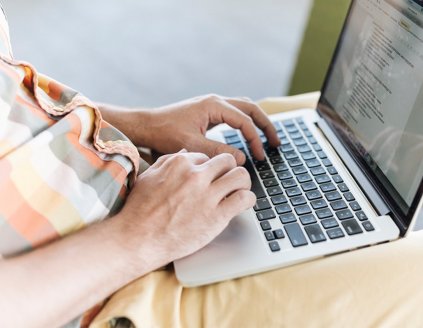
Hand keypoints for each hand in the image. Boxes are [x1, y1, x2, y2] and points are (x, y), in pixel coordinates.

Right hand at [117, 150, 255, 264]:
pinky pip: (244, 198)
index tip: (211, 177)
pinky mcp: (217, 216)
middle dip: (230, 169)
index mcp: (180, 163)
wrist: (138, 239)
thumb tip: (185, 153)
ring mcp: (207, 195)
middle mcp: (195, 175)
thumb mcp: (149, 177)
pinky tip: (243, 203)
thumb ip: (167, 162)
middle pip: (227, 161)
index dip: (210, 168)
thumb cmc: (139, 210)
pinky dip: (248, 199)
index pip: (207, 156)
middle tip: (229, 180)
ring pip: (241, 175)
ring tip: (239, 190)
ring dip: (243, 182)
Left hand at [139, 95, 280, 163]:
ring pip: (243, 108)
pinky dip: (245, 123)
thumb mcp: (192, 145)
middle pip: (250, 108)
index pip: (245, 120)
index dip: (255, 139)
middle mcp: (215, 101)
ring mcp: (211, 105)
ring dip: (256, 122)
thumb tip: (242, 158)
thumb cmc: (164, 133)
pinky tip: (246, 135)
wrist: (146, 125)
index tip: (260, 156)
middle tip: (276, 142)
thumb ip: (218, 152)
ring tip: (267, 138)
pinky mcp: (207, 112)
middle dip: (265, 125)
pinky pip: (233, 113)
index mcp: (214, 105)